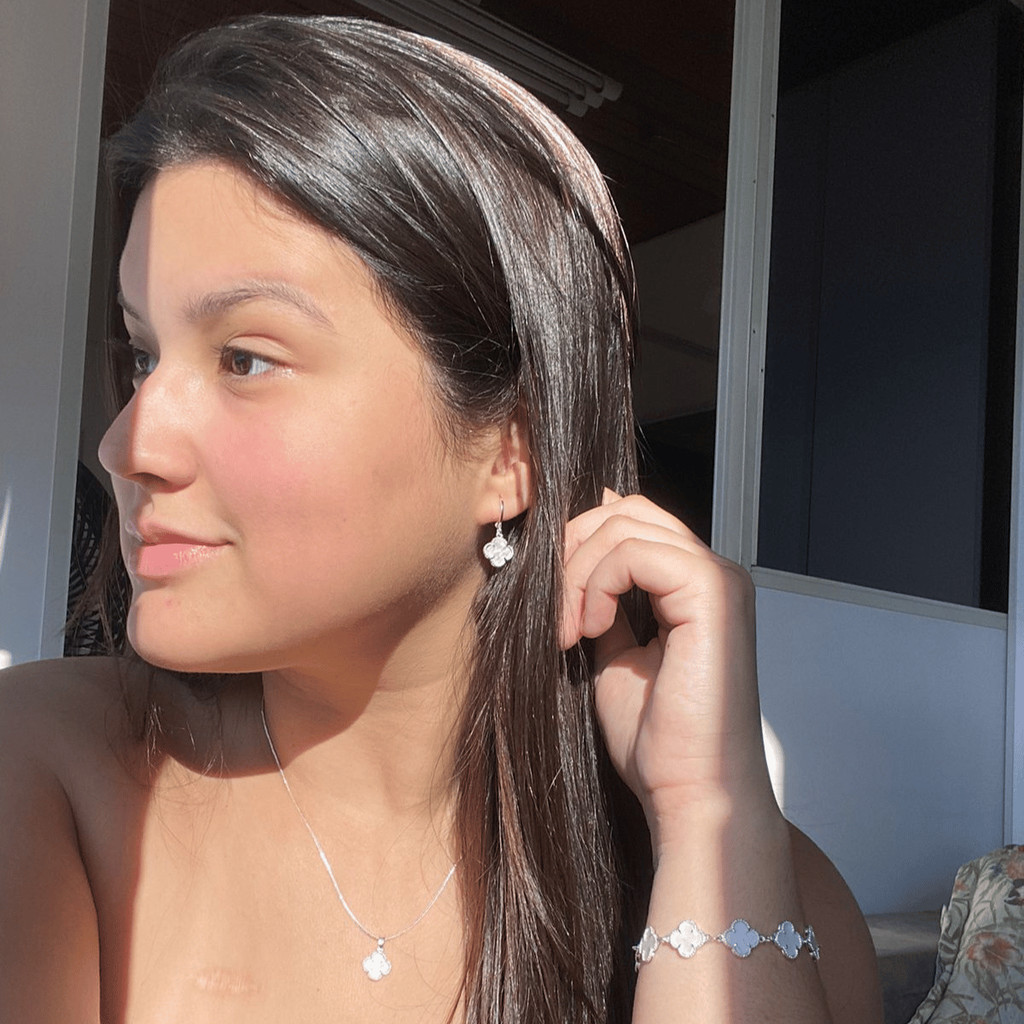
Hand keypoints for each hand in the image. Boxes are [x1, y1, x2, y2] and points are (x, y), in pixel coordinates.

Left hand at [561, 490, 778, 855]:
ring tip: (568, 632)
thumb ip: (598, 602)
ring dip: (576, 574)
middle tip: (552, 614)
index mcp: (693, 583)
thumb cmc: (655, 737)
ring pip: (623, 524)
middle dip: (570, 550)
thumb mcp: (611, 654)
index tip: (549, 601)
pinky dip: (594, 585)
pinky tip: (589, 630)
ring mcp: (718, 576)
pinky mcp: (713, 591)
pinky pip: (633, 552)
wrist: (691, 792)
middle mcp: (714, 570)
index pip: (628, 519)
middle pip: (624, 510)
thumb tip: (566, 559)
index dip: (577, 542)